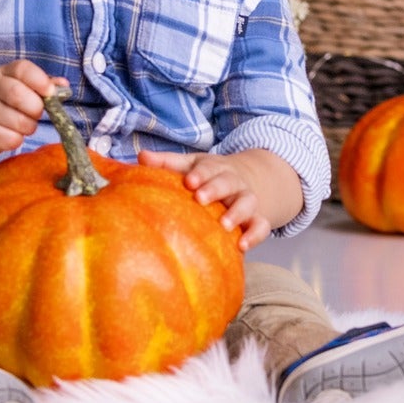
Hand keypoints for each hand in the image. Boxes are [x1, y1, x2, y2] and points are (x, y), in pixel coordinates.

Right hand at [0, 60, 63, 157]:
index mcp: (2, 73)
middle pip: (20, 96)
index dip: (41, 81)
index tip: (51, 93)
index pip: (23, 69)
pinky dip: (17, 140)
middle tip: (35, 113)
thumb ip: (42, 84)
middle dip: (36, 109)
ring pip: (20, 122)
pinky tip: (8, 134)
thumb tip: (64, 86)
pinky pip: (11, 140)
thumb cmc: (1, 100)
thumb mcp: (18, 86)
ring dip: (28, 127)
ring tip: (20, 124)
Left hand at [138, 147, 302, 251]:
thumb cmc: (206, 176)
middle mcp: (232, 182)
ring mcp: (246, 200)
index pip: (208, 167)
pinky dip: (255, 234)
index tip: (189, 181)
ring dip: (237, 213)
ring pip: (247, 202)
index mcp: (214, 167)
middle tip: (200, 199)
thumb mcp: (189, 165)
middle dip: (215, 189)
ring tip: (224, 225)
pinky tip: (242, 246)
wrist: (244, 180)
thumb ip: (166, 163)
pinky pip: (261, 225)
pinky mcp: (256, 218)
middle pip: (228, 181)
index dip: (200, 173)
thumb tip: (141, 156)